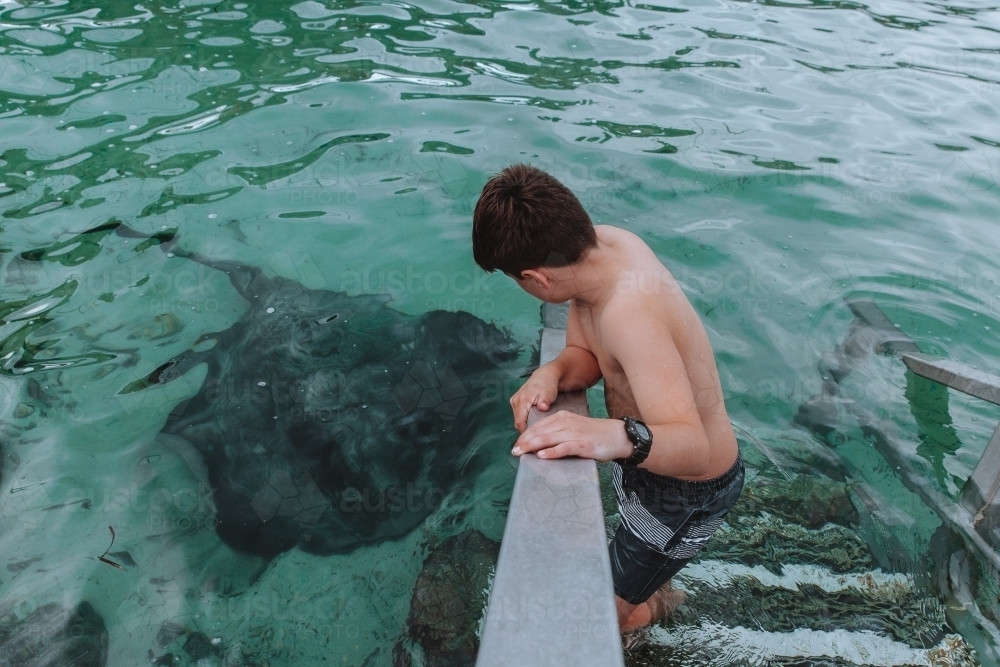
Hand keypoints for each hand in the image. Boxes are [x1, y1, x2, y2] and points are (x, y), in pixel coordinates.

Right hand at [510, 366, 559, 432]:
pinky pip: (518, 415)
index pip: (520, 422)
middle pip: (517, 422)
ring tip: (535, 432)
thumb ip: (544, 401)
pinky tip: (532, 424)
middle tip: (536, 438)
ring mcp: (514, 401)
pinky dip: (524, 421)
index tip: (534, 440)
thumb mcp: (548, 393)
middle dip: (525, 431)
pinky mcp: (516, 402)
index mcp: (522, 400)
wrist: (545, 376)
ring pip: (517, 419)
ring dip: (524, 426)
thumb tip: (542, 407)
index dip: (525, 433)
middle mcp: (515, 401)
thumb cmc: (547, 385)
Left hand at [511, 411, 632, 461]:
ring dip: (532, 446)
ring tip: (521, 452)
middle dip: (525, 441)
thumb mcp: (573, 428)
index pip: (539, 426)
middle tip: (514, 450)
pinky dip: (551, 452)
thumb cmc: (594, 434)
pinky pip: (563, 447)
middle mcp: (567, 423)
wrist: (617, 436)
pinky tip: (541, 455)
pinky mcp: (582, 444)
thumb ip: (558, 433)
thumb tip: (539, 444)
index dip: (525, 435)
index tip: (516, 444)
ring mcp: (574, 433)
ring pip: (548, 438)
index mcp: (563, 417)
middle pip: (540, 432)